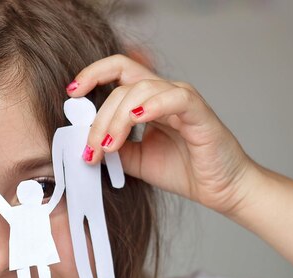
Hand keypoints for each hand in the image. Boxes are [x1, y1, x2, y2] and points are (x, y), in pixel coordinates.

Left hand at [68, 54, 258, 215]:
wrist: (221, 190)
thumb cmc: (184, 171)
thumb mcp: (135, 160)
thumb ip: (113, 147)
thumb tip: (84, 142)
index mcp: (149, 101)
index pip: (118, 72)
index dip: (93, 74)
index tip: (71, 93)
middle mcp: (164, 94)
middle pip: (122, 86)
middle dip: (99, 118)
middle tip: (91, 148)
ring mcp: (182, 101)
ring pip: (141, 90)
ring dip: (117, 118)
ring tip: (110, 146)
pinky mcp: (199, 114)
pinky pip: (175, 98)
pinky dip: (153, 105)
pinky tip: (137, 119)